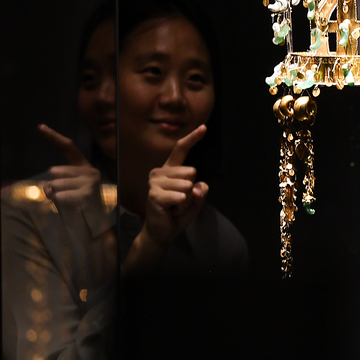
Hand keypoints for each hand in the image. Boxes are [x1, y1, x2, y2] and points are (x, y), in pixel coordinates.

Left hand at [39, 123, 116, 281]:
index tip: (40, 127)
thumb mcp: (68, 191)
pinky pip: (61, 196)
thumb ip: (56, 185)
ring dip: (55, 196)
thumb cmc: (80, 209)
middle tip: (59, 196)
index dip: (53, 136)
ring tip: (66, 203)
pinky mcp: (87, 194)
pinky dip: (59, 202)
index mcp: (85, 167)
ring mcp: (90, 182)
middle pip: (57, 171)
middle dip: (52, 185)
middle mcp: (90, 171)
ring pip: (56, 185)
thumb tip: (47, 187)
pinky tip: (67, 207)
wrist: (96, 228)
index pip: (69, 147)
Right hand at [127, 125, 208, 272]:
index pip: (181, 150)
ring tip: (174, 207)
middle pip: (191, 172)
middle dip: (192, 191)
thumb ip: (200, 190)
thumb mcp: (195, 200)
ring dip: (186, 201)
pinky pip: (180, 197)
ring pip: (188, 186)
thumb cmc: (177, 214)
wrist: (161, 233)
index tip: (204, 127)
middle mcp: (160, 172)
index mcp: (169, 170)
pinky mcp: (154, 194)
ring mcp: (155, 182)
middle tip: (179, 202)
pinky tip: (171, 211)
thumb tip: (198, 186)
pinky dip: (181, 206)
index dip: (192, 138)